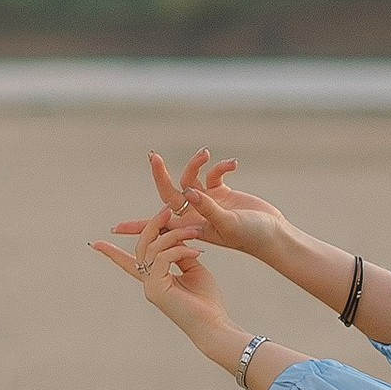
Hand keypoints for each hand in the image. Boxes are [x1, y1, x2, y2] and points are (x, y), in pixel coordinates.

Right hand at [91, 204, 239, 347]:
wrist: (215, 325)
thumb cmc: (207, 301)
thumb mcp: (194, 269)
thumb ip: (180, 254)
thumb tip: (175, 237)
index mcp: (154, 279)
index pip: (128, 262)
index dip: (112, 252)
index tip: (95, 243)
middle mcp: (148, 282)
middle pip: (141, 247)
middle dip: (153, 226)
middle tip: (167, 211)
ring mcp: (151, 286)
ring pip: (152, 249)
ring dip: (173, 236)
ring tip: (194, 232)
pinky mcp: (157, 289)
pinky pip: (161, 258)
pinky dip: (178, 250)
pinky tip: (196, 252)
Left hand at [110, 149, 291, 263]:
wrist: (275, 234)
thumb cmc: (252, 235)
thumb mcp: (227, 223)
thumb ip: (208, 207)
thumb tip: (188, 191)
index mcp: (191, 227)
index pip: (158, 224)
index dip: (137, 227)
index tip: (115, 229)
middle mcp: (195, 214)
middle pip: (169, 192)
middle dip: (160, 174)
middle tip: (152, 157)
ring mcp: (208, 202)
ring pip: (191, 177)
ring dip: (197, 163)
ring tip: (206, 154)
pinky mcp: (222, 193)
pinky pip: (214, 174)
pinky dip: (221, 167)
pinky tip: (233, 164)